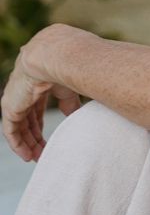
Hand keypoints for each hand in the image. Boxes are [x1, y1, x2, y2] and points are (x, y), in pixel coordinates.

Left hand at [2, 27, 81, 161]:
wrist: (53, 55)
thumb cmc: (67, 66)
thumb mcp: (70, 89)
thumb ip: (70, 105)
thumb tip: (74, 119)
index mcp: (38, 82)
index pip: (36, 108)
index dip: (41, 125)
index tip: (49, 139)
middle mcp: (24, 90)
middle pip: (27, 119)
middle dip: (35, 137)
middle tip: (44, 153)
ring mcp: (15, 98)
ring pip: (19, 126)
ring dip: (28, 144)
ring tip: (37, 158)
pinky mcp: (9, 106)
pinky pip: (11, 131)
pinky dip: (18, 144)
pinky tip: (27, 155)